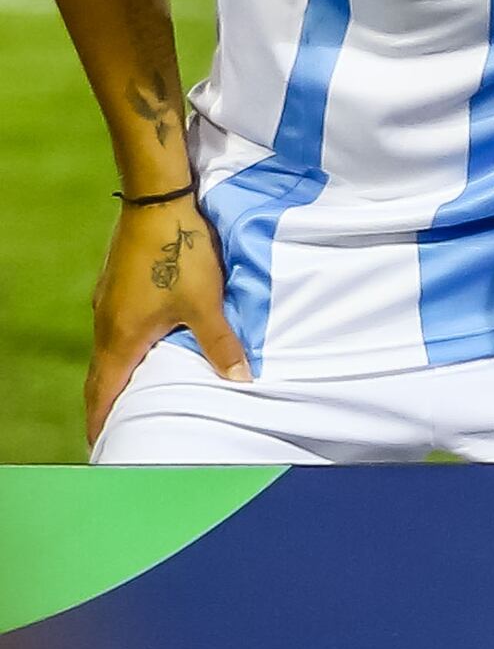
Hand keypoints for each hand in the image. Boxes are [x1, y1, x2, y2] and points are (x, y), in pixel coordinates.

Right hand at [84, 194, 238, 441]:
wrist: (156, 203)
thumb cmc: (179, 254)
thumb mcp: (205, 303)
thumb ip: (220, 344)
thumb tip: (239, 379)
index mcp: (121, 338)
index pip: (103, 393)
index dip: (101, 421)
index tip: (101, 445)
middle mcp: (106, 325)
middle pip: (100, 377)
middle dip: (105, 406)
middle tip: (112, 431)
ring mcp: (107, 304)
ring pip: (107, 352)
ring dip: (115, 377)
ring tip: (128, 397)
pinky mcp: (116, 287)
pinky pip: (114, 331)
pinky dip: (122, 352)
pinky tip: (139, 350)